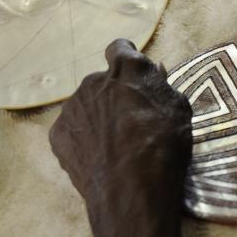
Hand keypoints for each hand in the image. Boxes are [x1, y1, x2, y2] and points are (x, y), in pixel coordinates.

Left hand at [49, 39, 191, 216]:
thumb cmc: (165, 144)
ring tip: (115, 143)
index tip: (136, 76)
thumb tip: (155, 71)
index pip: (120, 47)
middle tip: (131, 118)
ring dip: (98, 115)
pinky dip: (84, 137)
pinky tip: (99, 156)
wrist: (132, 189)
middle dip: (114, 93)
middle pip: (103, 80)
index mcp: (126, 69)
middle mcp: (93, 80)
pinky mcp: (57, 134)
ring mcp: (71, 108)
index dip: (128, 58)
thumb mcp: (179, 110)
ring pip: (87, 105)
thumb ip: (163, 86)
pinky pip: (73, 128)